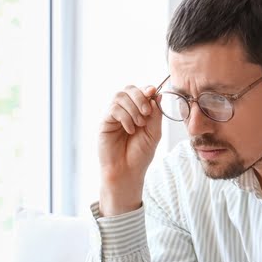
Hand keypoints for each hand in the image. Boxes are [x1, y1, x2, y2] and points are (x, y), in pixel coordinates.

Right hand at [98, 84, 162, 215]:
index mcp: (138, 112)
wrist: (127, 172)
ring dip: (133, 108)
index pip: (140, 92)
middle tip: (146, 113)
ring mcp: (113, 116)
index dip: (146, 89)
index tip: (153, 92)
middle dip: (140, 97)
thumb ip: (156, 114)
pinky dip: (125, 117)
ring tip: (139, 124)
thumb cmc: (140, 155)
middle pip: (128, 89)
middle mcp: (125, 111)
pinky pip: (113, 109)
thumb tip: (156, 94)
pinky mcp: (105, 123)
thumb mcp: (154, 133)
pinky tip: (130, 130)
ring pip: (120, 96)